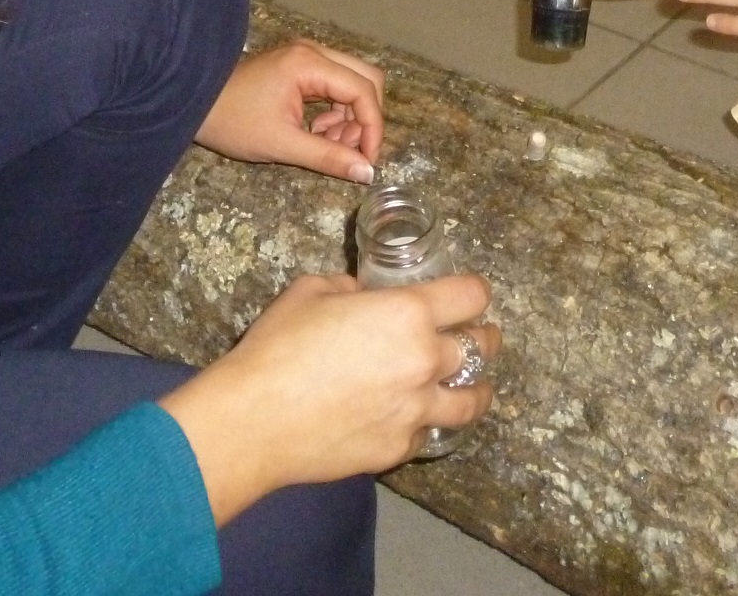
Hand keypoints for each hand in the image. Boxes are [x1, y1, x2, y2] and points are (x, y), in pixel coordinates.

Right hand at [160, 272, 500, 522]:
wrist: (256, 419)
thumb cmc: (278, 347)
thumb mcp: (310, 291)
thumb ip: (349, 288)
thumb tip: (363, 296)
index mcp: (408, 314)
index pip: (470, 296)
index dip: (474, 291)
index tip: (471, 295)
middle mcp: (424, 362)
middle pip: (479, 349)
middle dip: (482, 339)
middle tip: (477, 338)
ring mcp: (415, 411)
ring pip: (470, 402)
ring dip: (475, 389)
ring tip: (472, 387)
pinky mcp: (399, 448)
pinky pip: (427, 433)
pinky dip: (426, 422)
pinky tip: (415, 418)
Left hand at [196, 40, 384, 183]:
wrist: (191, 103)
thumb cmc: (232, 122)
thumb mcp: (281, 144)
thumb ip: (327, 157)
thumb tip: (367, 173)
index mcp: (309, 64)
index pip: (363, 90)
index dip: (372, 127)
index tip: (367, 161)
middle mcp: (313, 52)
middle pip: (365, 79)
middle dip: (364, 118)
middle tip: (349, 150)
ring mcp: (306, 56)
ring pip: (351, 82)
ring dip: (350, 117)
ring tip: (328, 145)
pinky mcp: (298, 66)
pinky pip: (334, 85)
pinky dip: (335, 111)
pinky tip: (317, 132)